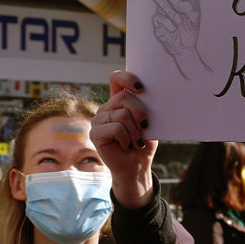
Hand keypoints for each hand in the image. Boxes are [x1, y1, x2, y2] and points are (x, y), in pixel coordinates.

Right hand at [89, 71, 156, 207]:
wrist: (137, 165)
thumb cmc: (144, 142)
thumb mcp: (149, 121)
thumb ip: (145, 107)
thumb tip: (150, 94)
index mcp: (120, 100)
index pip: (116, 78)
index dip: (127, 78)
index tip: (141, 88)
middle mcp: (107, 107)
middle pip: (124, 97)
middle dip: (140, 113)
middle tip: (145, 128)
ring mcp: (99, 119)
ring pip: (122, 115)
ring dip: (135, 131)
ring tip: (136, 141)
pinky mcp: (95, 133)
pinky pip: (116, 128)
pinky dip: (127, 138)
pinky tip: (126, 145)